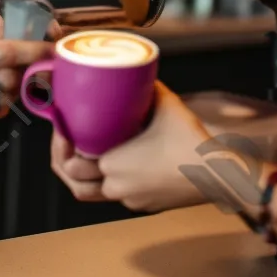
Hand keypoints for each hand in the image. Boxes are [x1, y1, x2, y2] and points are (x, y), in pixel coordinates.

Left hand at [52, 82, 213, 213]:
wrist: (217, 175)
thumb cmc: (189, 142)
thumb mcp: (165, 104)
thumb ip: (146, 86)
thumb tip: (136, 70)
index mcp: (114, 164)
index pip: (70, 165)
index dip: (60, 147)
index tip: (61, 130)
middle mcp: (118, 187)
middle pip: (76, 184)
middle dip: (68, 163)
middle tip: (68, 142)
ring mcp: (132, 200)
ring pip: (97, 194)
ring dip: (87, 178)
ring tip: (86, 156)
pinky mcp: (146, 205)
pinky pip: (120, 195)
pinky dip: (112, 181)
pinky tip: (120, 162)